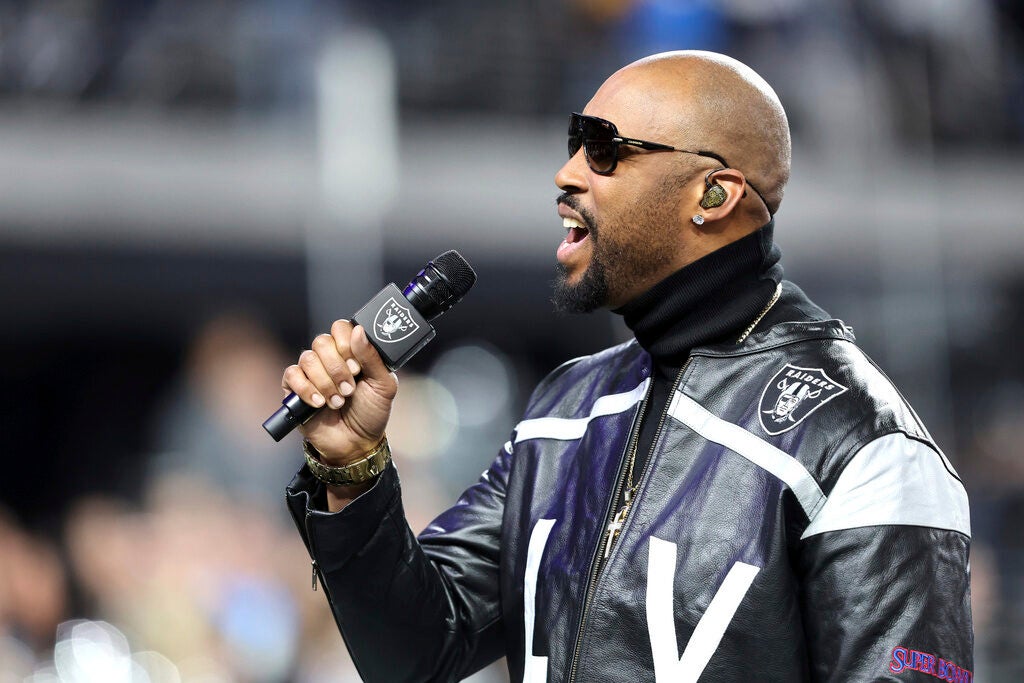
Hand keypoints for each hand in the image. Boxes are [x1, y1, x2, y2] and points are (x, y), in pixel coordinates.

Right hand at [282, 320, 397, 466]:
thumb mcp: (383, 385)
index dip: (346, 344)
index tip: (358, 366)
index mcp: (351, 351)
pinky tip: (319, 403)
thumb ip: (373, 358)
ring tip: (338, 402)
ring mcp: (311, 372)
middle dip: (337, 368)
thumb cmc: (372, 412)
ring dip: (325, 383)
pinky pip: (292, 375)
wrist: (357, 442)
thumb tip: (359, 331)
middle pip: (321, 341)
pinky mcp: (295, 388)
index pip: (340, 328)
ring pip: (308, 359)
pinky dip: (306, 389)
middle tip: (350, 389)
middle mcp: (329, 357)